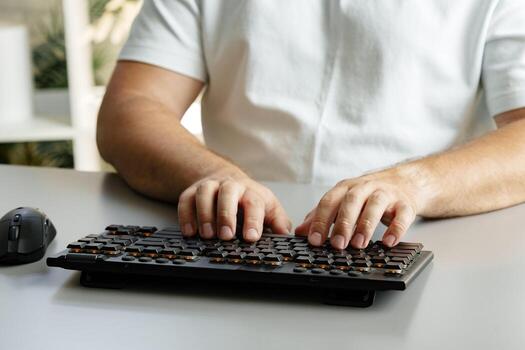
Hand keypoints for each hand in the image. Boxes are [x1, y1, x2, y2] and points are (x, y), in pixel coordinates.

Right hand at [177, 170, 290, 241]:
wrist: (226, 179)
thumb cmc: (249, 199)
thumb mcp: (269, 208)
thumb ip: (278, 222)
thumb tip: (286, 236)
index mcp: (251, 191)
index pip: (254, 202)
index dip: (253, 220)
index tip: (251, 237)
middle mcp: (230, 186)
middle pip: (228, 193)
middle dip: (226, 214)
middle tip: (226, 236)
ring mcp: (209, 187)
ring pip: (205, 193)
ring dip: (205, 214)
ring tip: (207, 235)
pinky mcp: (191, 192)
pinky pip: (185, 200)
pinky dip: (185, 216)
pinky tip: (190, 232)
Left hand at [295, 167, 428, 248]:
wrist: (404, 182)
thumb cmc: (367, 195)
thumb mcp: (342, 201)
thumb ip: (321, 215)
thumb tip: (300, 232)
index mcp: (345, 188)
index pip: (329, 201)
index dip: (320, 220)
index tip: (314, 240)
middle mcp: (364, 187)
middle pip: (351, 201)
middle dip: (343, 223)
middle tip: (337, 244)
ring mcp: (386, 194)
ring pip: (375, 205)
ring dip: (366, 225)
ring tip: (359, 244)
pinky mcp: (405, 204)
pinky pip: (402, 215)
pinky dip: (396, 228)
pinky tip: (389, 242)